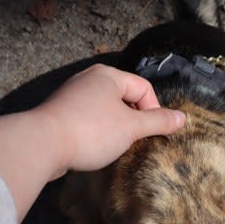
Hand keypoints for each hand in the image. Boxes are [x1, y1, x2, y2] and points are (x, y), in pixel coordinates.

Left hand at [35, 64, 185, 175]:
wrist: (41, 144)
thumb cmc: (91, 131)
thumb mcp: (131, 127)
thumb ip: (158, 122)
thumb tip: (183, 118)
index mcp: (108, 75)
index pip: (143, 88)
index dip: (154, 111)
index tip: (152, 134)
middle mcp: (89, 79)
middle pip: (124, 98)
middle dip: (134, 121)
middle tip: (135, 142)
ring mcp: (71, 96)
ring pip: (105, 110)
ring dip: (115, 128)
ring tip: (115, 147)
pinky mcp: (60, 114)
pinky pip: (87, 119)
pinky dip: (97, 132)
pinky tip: (94, 148)